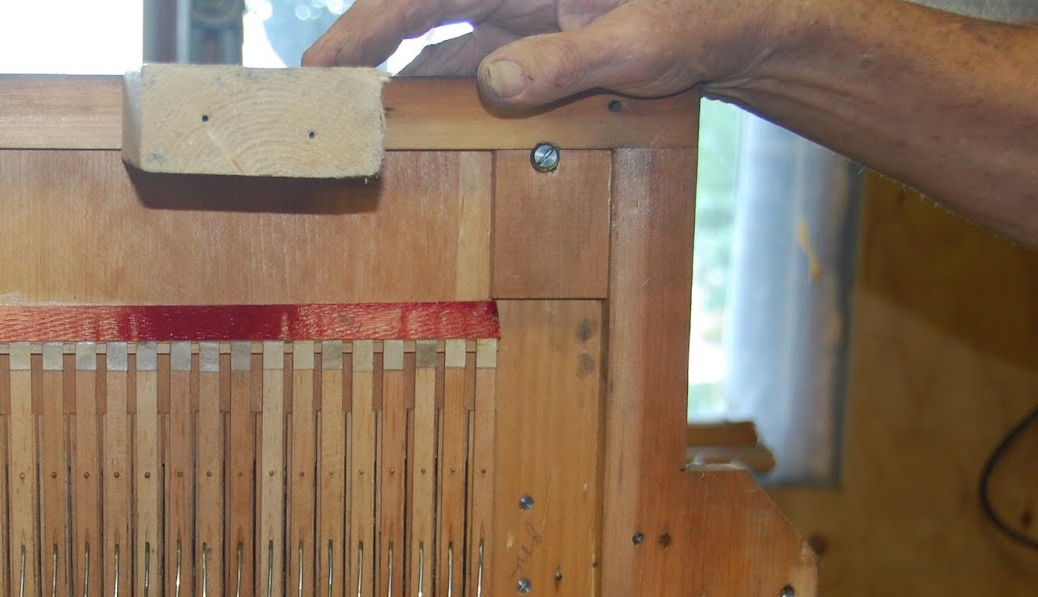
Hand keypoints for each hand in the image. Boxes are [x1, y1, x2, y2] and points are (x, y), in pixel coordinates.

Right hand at [301, 0, 790, 111]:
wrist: (746, 20)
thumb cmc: (702, 14)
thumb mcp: (640, 44)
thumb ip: (566, 61)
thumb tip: (492, 84)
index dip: (365, 24)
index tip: (322, 61)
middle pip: (416, 12)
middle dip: (361, 47)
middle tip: (312, 96)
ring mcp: (520, 14)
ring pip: (437, 41)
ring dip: (396, 75)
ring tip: (350, 118)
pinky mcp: (533, 43)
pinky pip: (471, 64)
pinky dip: (439, 91)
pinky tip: (412, 123)